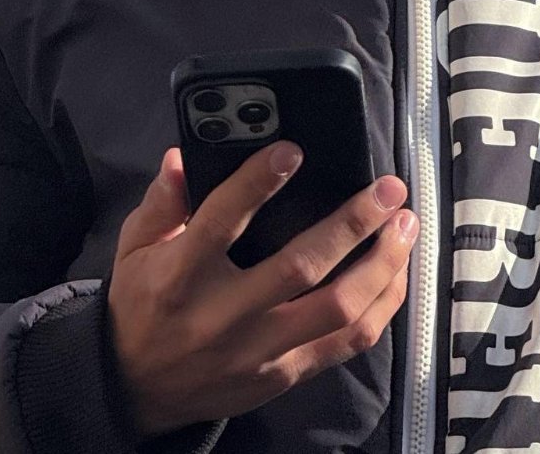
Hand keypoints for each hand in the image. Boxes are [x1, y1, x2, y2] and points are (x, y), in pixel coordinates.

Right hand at [108, 143, 416, 437]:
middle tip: (387, 189)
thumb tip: (182, 156)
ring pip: (336, 310)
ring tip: (404, 227)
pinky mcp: (284, 375)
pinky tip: (395, 273)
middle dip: (352, 224)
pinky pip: (345, 343)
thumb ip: (162, 201)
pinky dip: (380, 307)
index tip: (293, 150)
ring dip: (380, 265)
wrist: (135, 390)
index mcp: (182, 275)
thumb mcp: (135, 248)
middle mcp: (224, 316)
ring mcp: (259, 351)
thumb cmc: (142, 306)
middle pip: (300, 268)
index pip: (222, 222)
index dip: (257, 183)